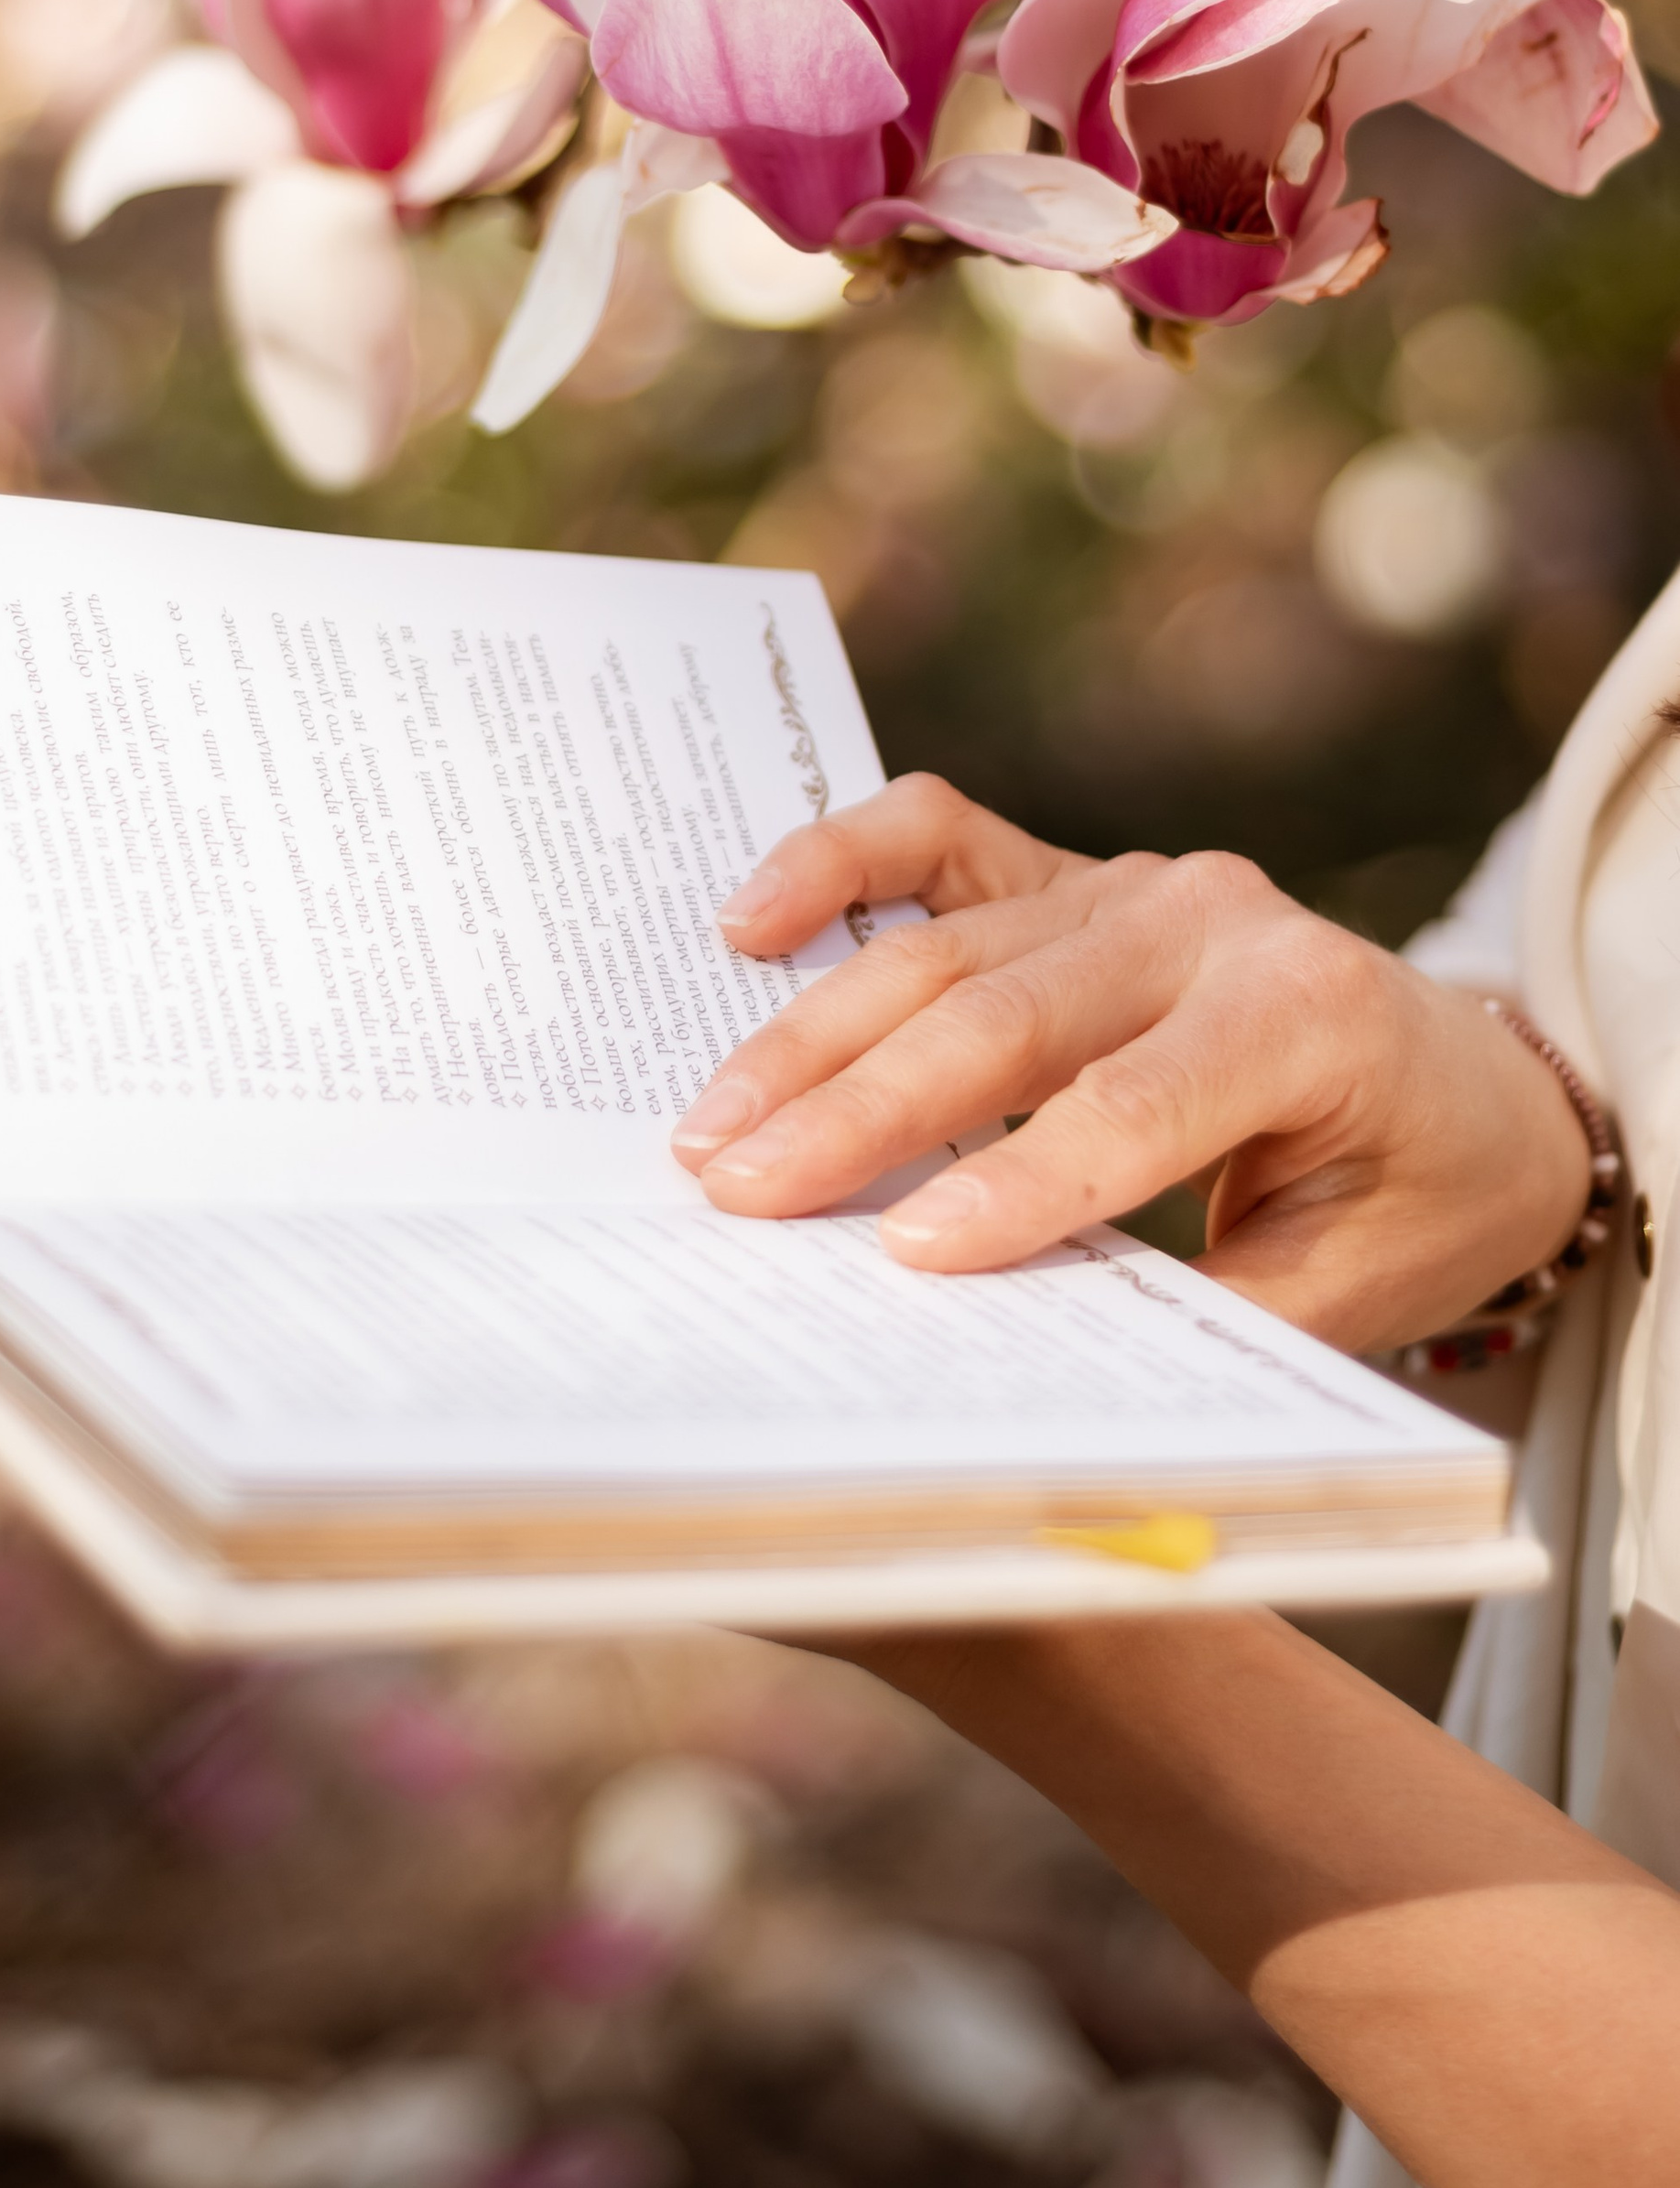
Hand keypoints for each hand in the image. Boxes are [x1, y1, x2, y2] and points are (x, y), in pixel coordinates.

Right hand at [668, 775, 1589, 1354]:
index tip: (904, 1255)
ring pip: (945, 949)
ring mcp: (1132, 883)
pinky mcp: (1072, 876)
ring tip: (712, 1128)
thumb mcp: (1351, 1281)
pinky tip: (751, 922)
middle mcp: (1213, 920)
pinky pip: (940, 838)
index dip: (1018, 1184)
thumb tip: (1036, 1348)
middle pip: (1008, 1015)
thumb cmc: (1414, 1192)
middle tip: (741, 1192)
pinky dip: (839, 862)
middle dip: (861, 1111)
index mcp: (1306, 1013)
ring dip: (815, 1037)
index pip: (1135, 1104)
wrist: (1474, 1083)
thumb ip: (1205, 1308)